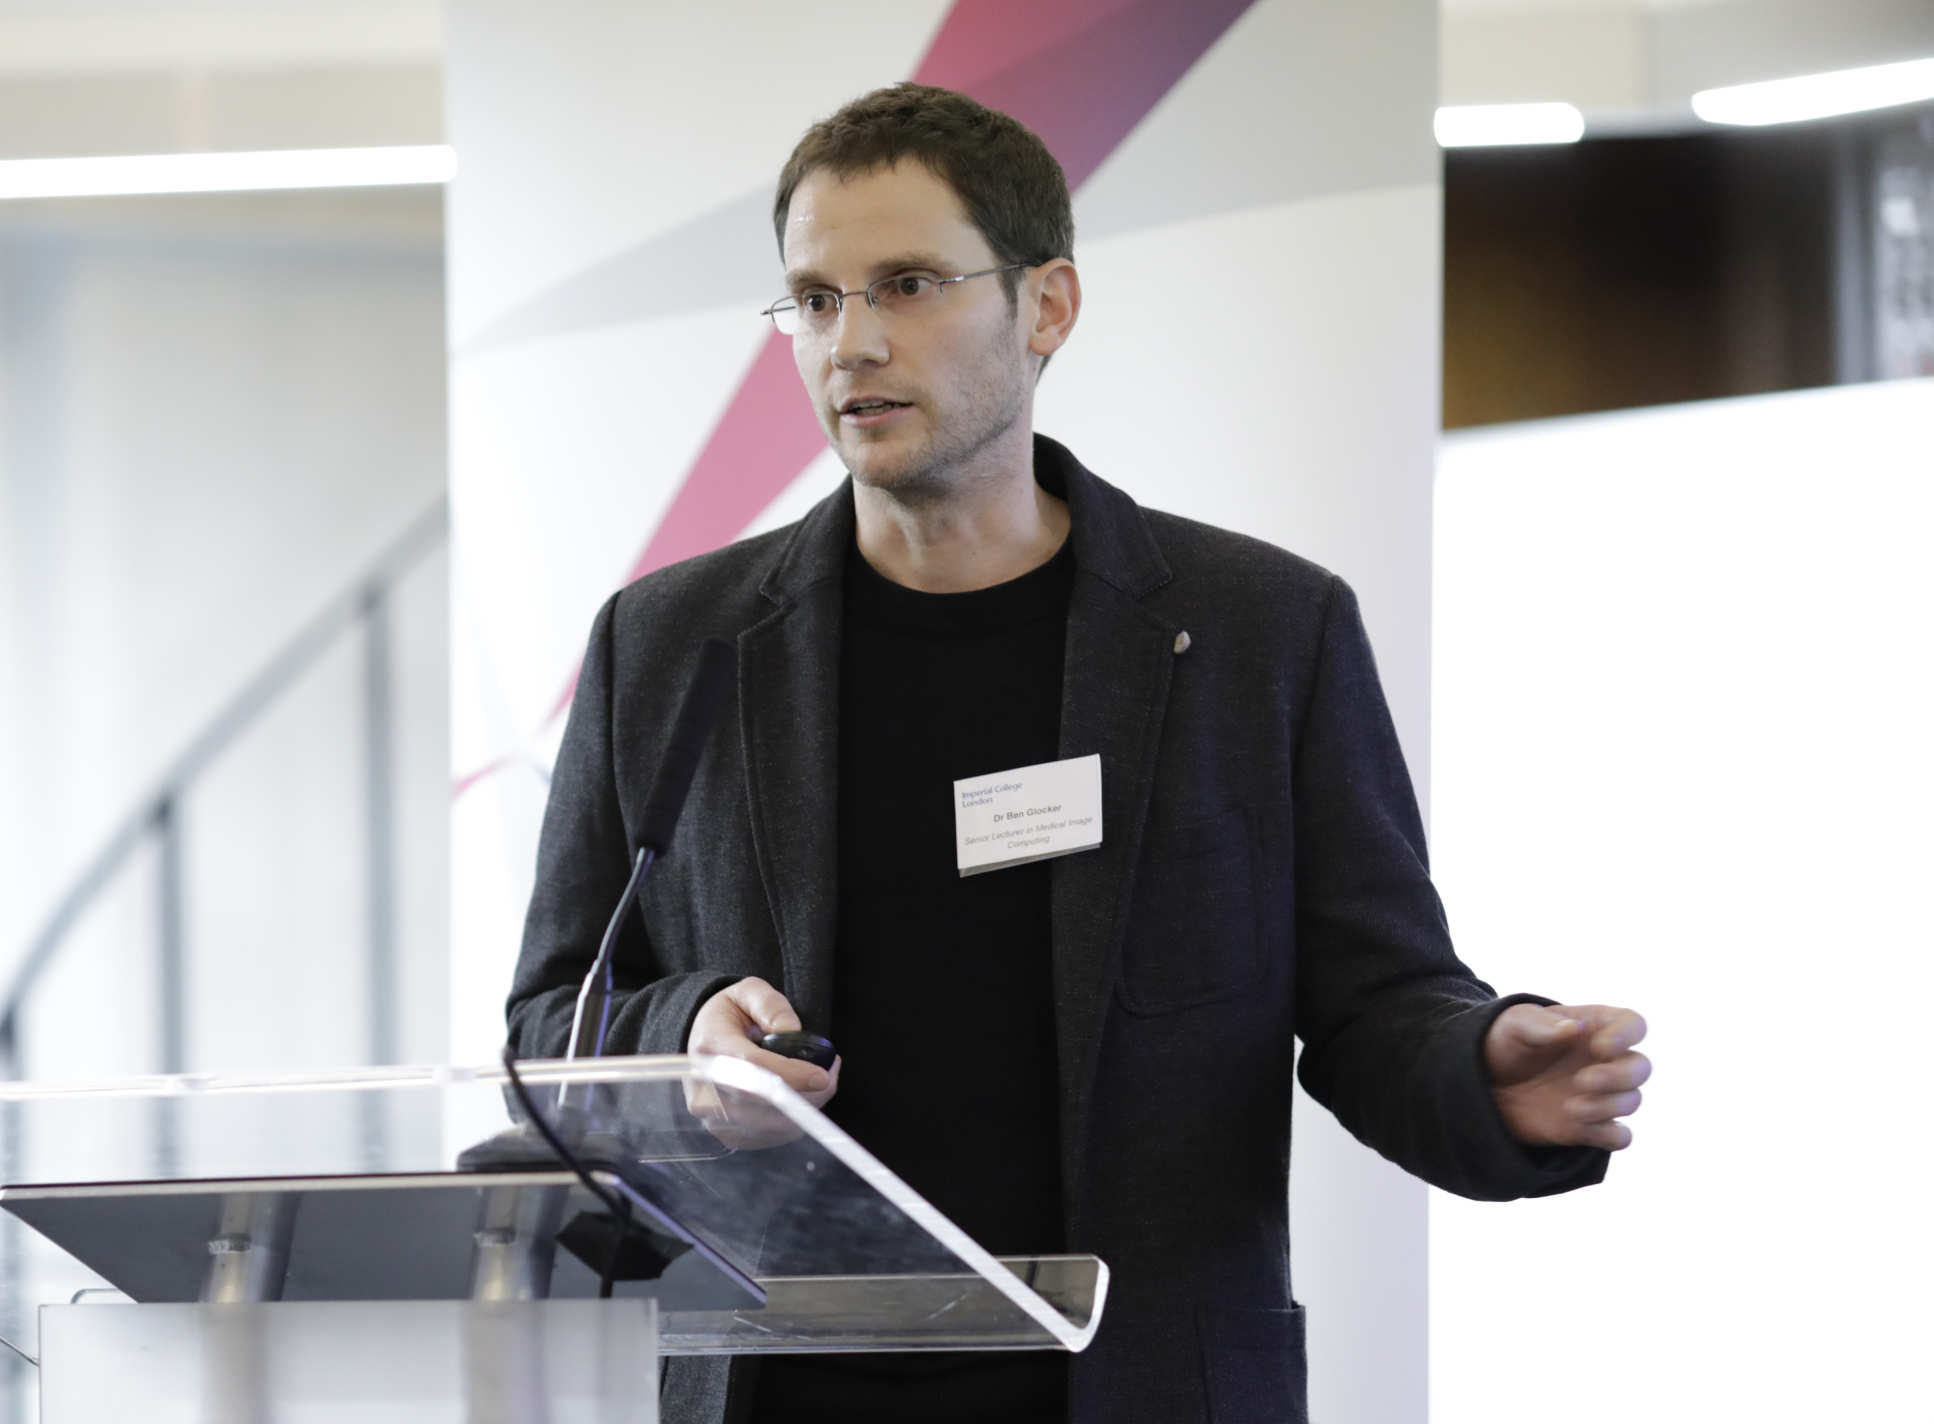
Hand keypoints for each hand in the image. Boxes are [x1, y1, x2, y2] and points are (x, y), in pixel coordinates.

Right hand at [683, 976, 840, 1148]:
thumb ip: (770, 1005)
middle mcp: (705, 1089)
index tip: (822, 1075)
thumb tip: (790, 1031)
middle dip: (807, 1094)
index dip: (791, 1075)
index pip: (751, 1068)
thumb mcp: (748, 993)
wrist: (705, 1043)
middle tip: (830, 1074)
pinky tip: (802, 1096)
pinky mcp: (729, 1135)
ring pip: (773, 1125)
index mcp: (709, 1047)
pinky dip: (797, 1119)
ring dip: (807, 1107)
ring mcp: (714, 1118)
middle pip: (763, 1104)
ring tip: (818, 1080)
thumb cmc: (729, 1017)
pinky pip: (773, 1136)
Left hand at [1484, 1003, 1648, 1150]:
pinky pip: (1620, 1136)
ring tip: (1569, 1107)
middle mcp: (1604, 1060)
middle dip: (1619, 1076)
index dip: (1626, 1035)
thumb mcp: (1512, 1025)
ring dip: (1608, 1106)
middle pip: (1641, 1067)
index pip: (1633, 1025)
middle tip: (1582, 1081)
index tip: (1599, 1047)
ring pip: (1632, 1101)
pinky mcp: (1590, 1126)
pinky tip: (1580, 1128)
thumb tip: (1575, 1027)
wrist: (1484, 1085)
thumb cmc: (1502, 1043)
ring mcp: (1600, 1094)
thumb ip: (1541, 1023)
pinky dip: (1610, 1135)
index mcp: (1593, 1026)